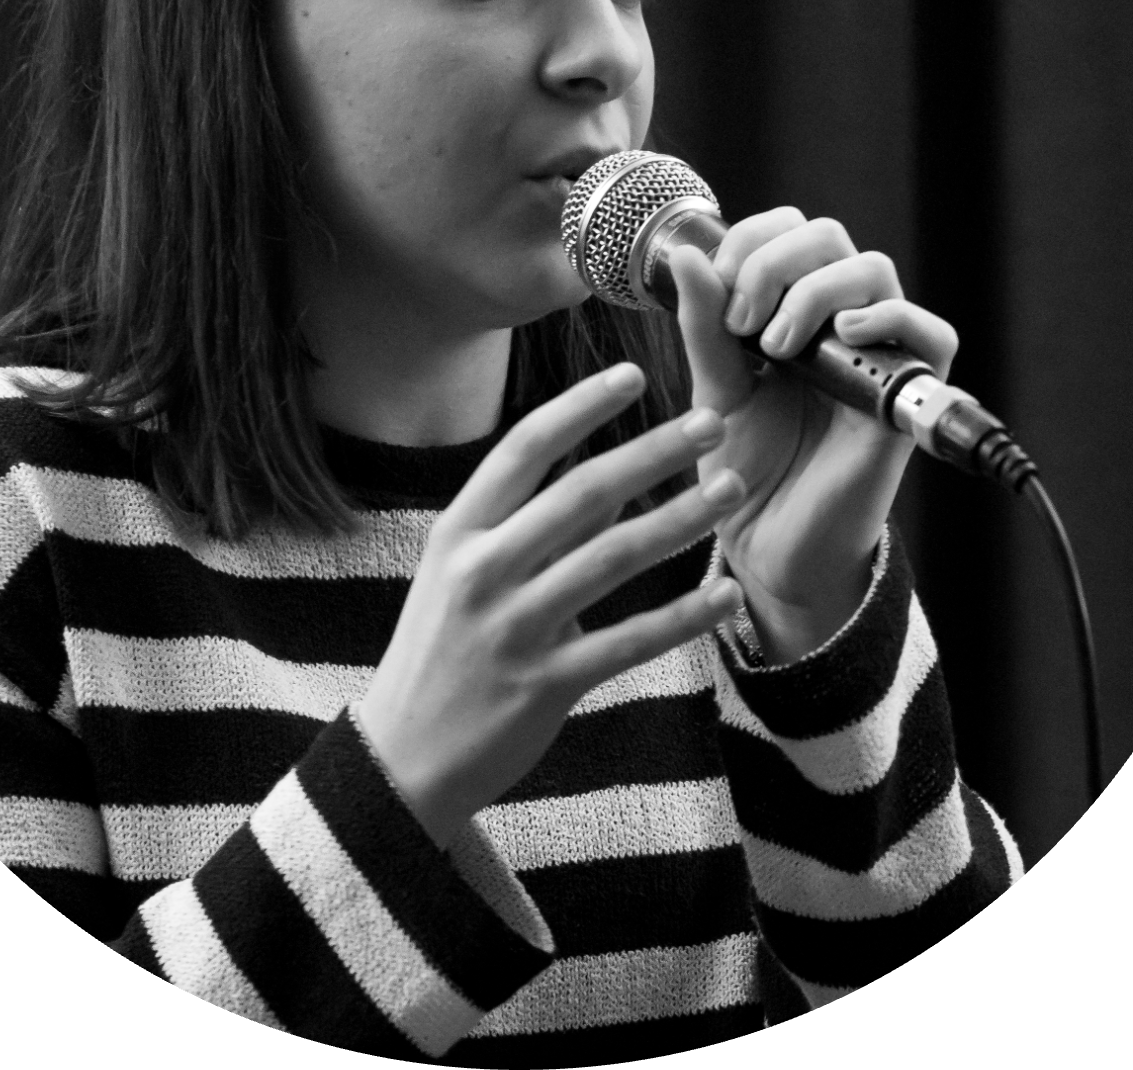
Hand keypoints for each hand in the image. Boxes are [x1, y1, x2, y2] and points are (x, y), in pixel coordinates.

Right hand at [357, 363, 747, 848]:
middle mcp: (483, 570)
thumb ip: (525, 526)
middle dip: (654, 451)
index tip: (633, 373)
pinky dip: (683, 615)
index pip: (525, 448)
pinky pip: (629, 641)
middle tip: (713, 421)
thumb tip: (605, 476)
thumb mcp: (461, 575)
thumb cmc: (438, 652)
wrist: (400, 758)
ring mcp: (514, 628)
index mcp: (459, 532)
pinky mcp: (545, 683)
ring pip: (613, 557)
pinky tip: (725, 593)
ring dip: (681, 518)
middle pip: (582, 493)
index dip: (581, 407)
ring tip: (732, 489)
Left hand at [669, 212, 958, 663]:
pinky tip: (840, 338)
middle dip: (772, 263)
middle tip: (741, 325)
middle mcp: (837, 319)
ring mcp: (874, 353)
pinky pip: (931, 332)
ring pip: (873, 268)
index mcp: (788, 307)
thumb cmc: (742, 465)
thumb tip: (687, 252)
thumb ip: (703, 323)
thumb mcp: (712, 386)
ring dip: (814, 292)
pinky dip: (888, 318)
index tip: (716, 296)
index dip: (748, 242)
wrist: (765, 542)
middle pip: (827, 235)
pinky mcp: (904, 396)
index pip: (786, 229)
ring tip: (777, 349)